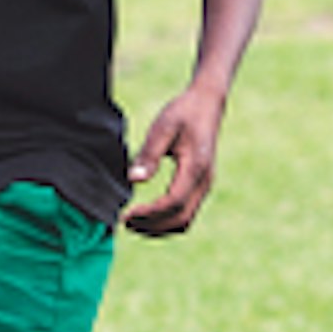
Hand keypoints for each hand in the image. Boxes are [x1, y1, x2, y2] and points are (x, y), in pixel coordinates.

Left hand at [122, 85, 228, 236]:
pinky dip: (166, 221)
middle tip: (125, 223)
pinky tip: (148, 216)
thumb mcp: (163, 127)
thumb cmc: (183, 112)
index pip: (173, 202)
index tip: (126, 214)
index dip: (149, 214)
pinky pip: (186, 213)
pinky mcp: (201, 186)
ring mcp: (205, 186)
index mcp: (196, 167)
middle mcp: (205, 181)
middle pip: (180, 219)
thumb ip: (149, 154)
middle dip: (152, 227)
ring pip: (185, 221)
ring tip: (133, 223)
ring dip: (159, 228)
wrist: (207, 103)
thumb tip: (134, 180)